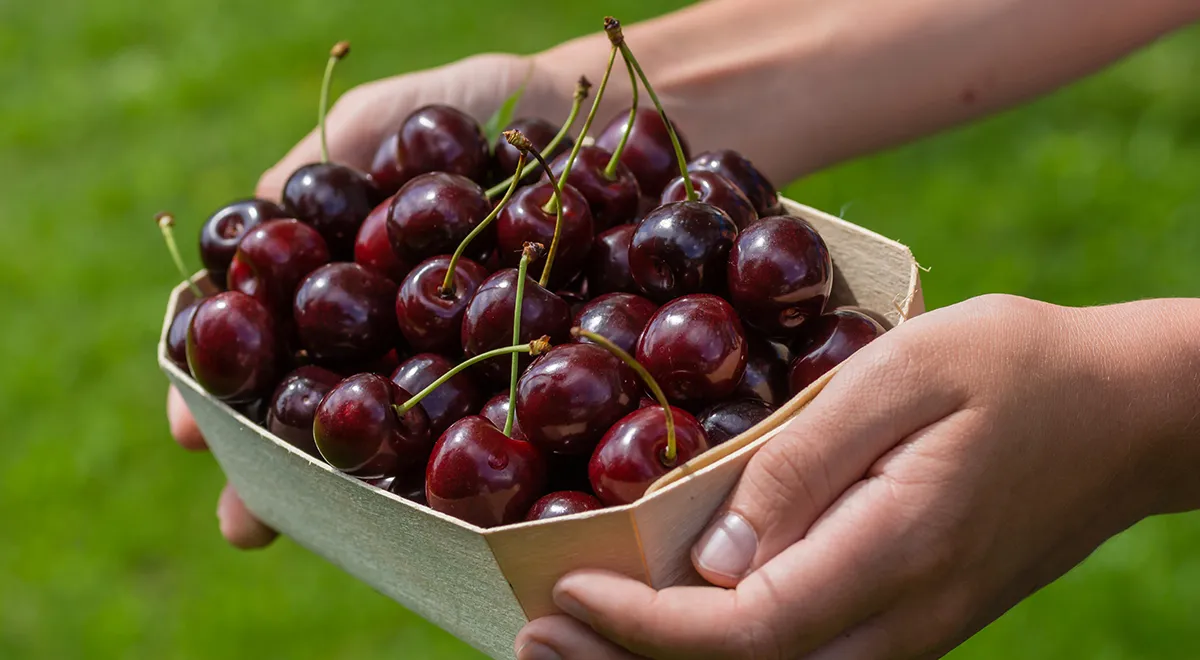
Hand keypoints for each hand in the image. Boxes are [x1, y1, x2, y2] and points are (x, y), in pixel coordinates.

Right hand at [166, 50, 583, 548]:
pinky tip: (459, 505)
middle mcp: (402, 344)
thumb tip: (232, 253)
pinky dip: (484, 462)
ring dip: (375, 490)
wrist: (593, 113)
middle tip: (247, 520)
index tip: (189, 433)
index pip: (275, 354)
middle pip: (333, 416)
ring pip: (414, 442)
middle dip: (288, 473)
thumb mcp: (376, 121)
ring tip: (341, 527)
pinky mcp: (544, 376)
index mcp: (350, 293)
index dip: (229, 394)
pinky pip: (509, 427)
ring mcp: (473, 368)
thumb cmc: (476, 105)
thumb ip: (308, 177)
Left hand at [515, 294, 1198, 658]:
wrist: (1125, 414)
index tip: (564, 591)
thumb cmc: (1014, 369)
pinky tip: (665, 622)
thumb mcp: (905, 373)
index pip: (743, 631)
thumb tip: (716, 555)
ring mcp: (911, 634)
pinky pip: (801, 659)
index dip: (642, 626)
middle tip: (533, 635)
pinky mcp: (912, 622)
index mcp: (895, 553)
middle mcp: (901, 622)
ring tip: (571, 642)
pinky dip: (717, 655)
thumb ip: (805, 461)